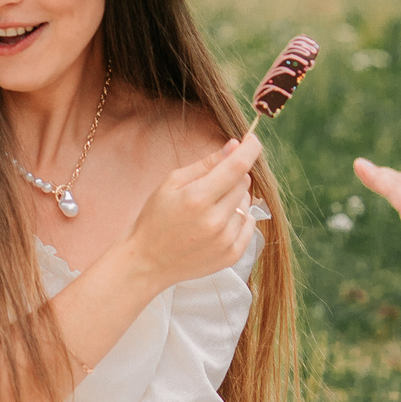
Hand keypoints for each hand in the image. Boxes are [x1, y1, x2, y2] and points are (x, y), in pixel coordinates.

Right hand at [124, 135, 263, 290]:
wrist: (147, 261)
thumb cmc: (156, 218)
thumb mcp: (172, 183)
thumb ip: (205, 164)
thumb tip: (234, 145)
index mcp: (197, 198)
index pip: (237, 166)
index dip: (250, 148)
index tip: (252, 140)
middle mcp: (215, 220)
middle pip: (244, 183)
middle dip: (233, 176)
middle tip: (213, 184)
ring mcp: (225, 240)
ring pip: (247, 204)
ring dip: (234, 200)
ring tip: (210, 210)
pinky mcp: (231, 255)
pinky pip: (249, 225)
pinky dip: (239, 219)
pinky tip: (219, 223)